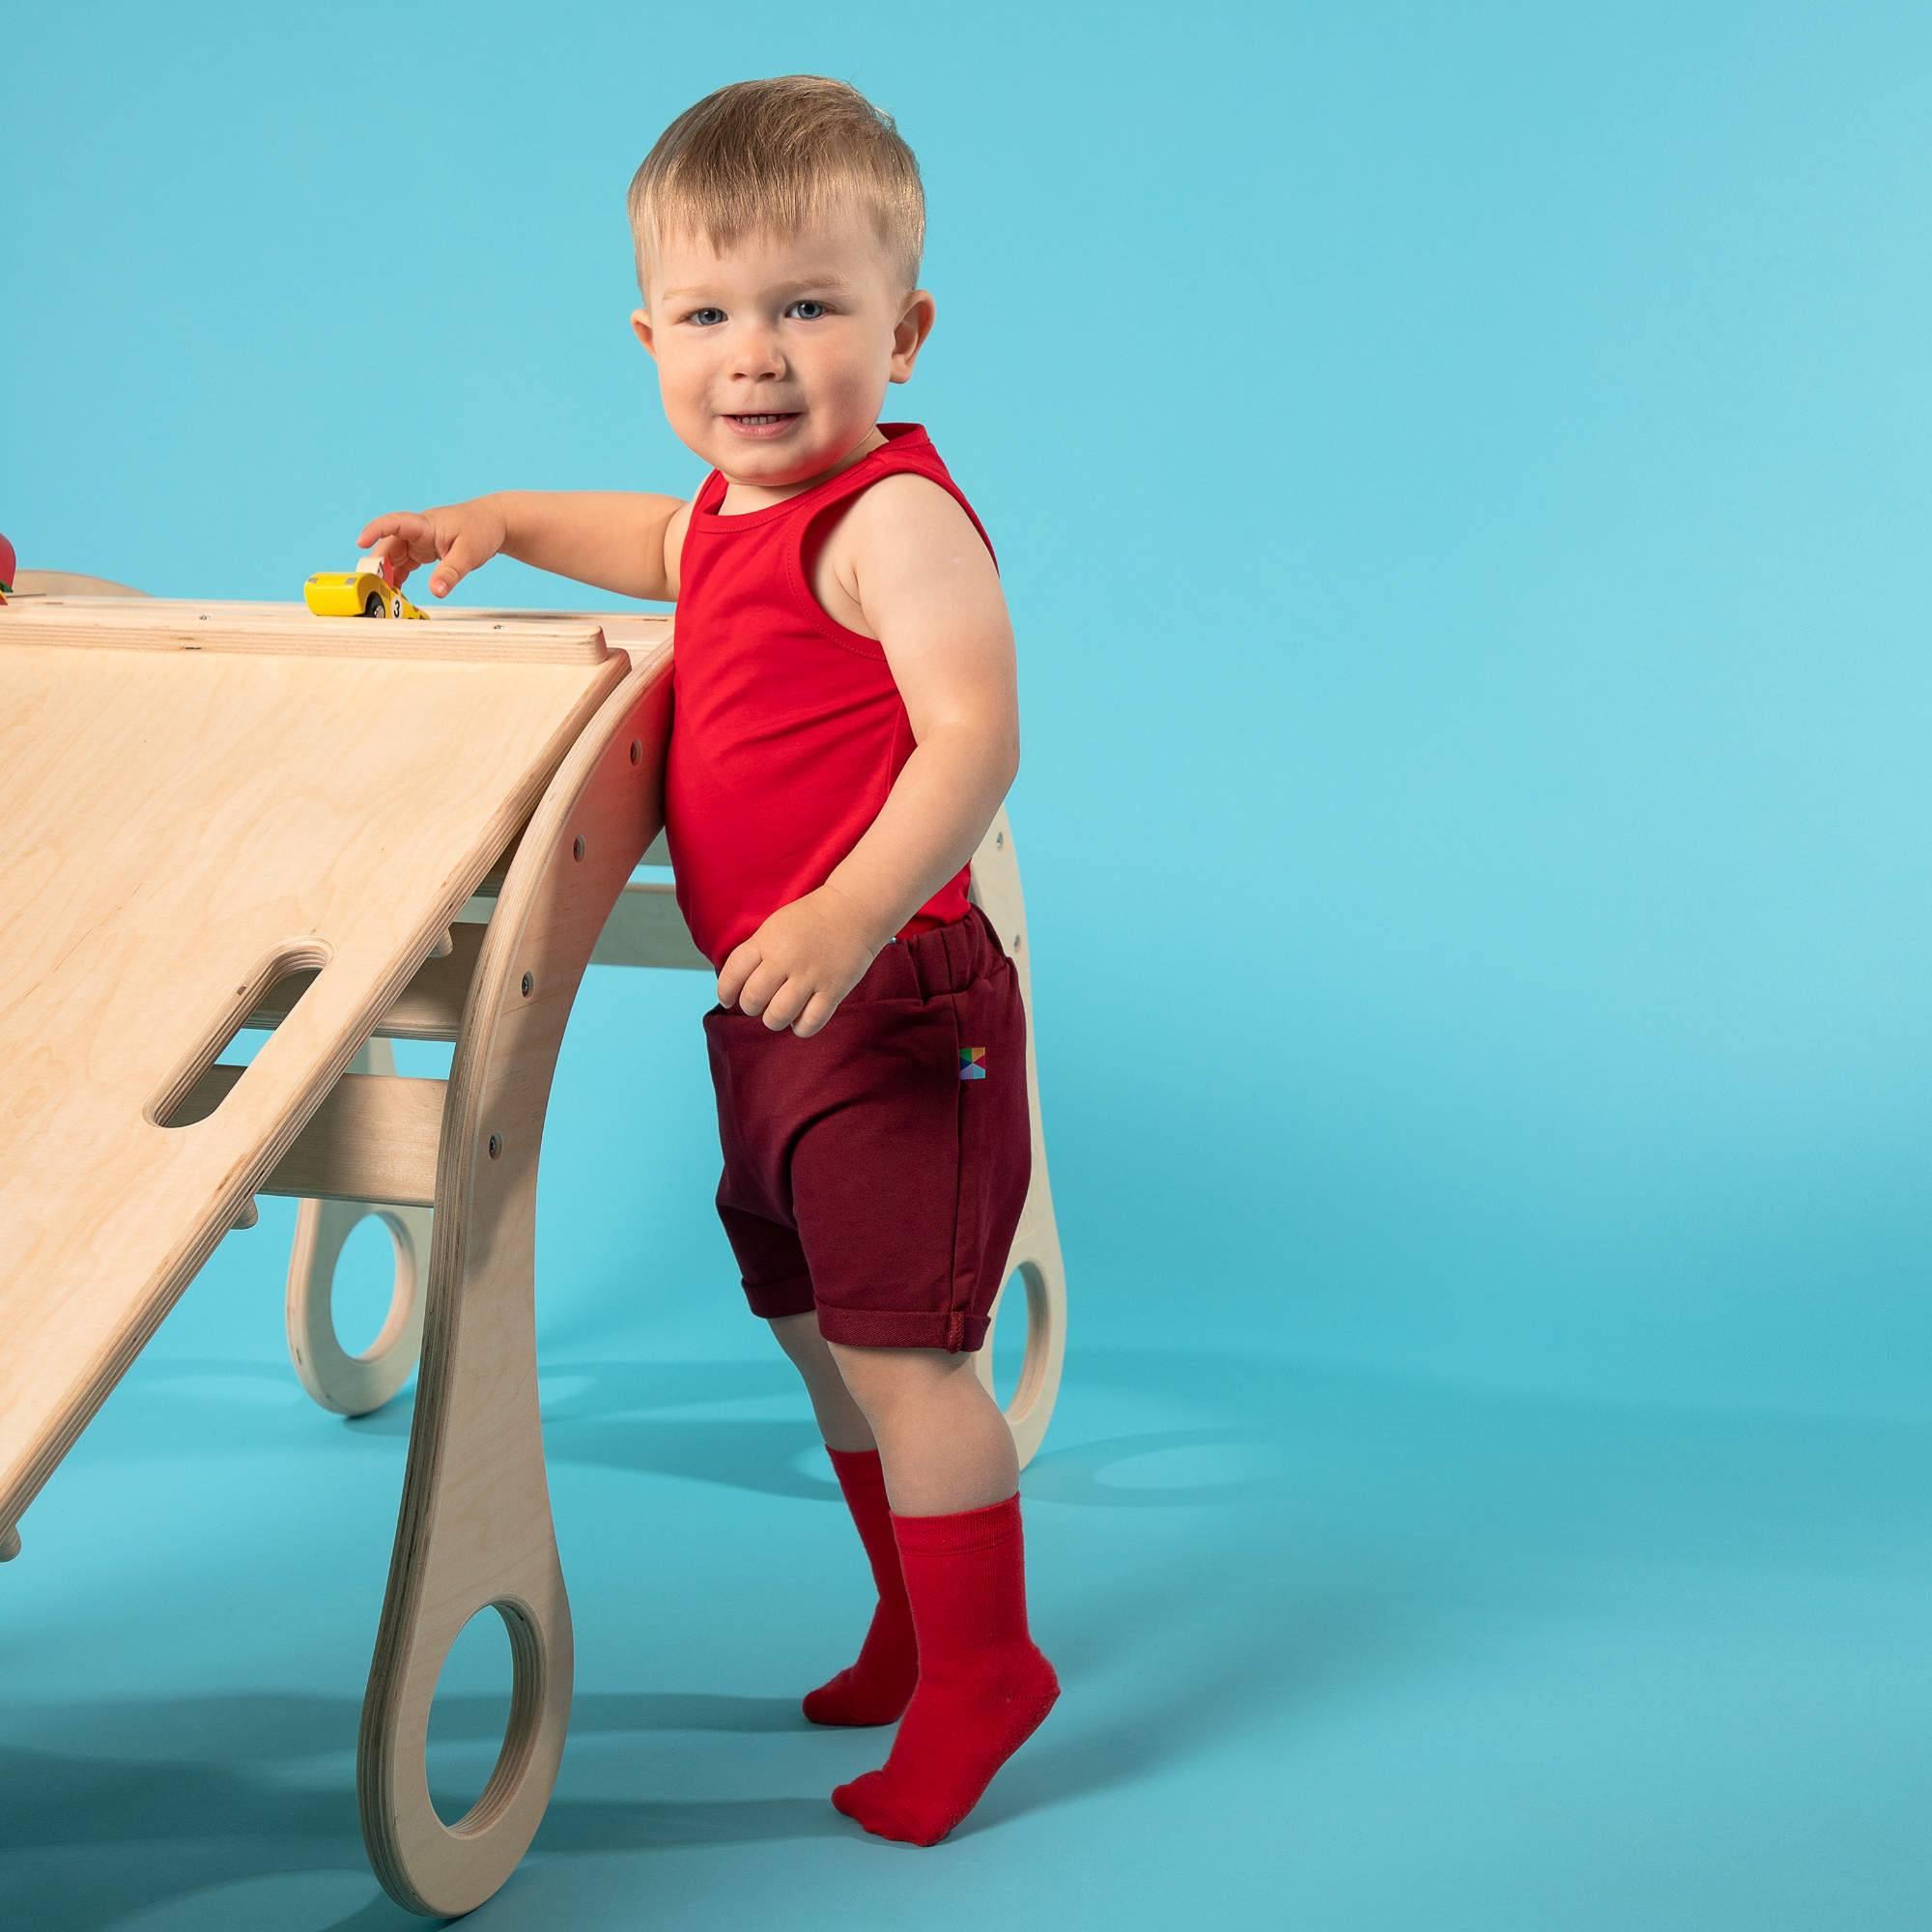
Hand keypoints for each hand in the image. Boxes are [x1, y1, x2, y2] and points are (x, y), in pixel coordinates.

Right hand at [355, 495, 508, 598]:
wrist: (495, 522)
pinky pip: (405, 563)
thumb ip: (451, 573)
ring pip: (395, 556)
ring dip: (388, 573)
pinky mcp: (424, 550)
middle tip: (373, 586)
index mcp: (425, 525)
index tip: (361, 543)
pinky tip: (396, 590)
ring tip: (383, 594)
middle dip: (379, 565)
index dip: (375, 530)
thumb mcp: (469, 553)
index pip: (394, 523)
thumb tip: (436, 592)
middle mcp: (418, 531)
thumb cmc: (482, 528)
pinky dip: (399, 576)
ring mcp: (420, 541)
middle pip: (389, 546)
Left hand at [718, 884, 888, 1035]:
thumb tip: (738, 984)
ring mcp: (811, 976)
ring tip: (779, 1013)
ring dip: (773, 1020)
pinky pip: (810, 1022)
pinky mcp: (834, 990)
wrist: (855, 909)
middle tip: (758, 1004)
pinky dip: (801, 1028)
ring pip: (778, 1015)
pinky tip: (801, 1019)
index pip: (733, 973)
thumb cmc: (812, 919)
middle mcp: (785, 959)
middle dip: (751, 1007)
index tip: (728, 999)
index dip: (725, 991)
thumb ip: (757, 952)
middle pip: (753, 998)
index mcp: (767, 941)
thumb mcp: (775, 926)